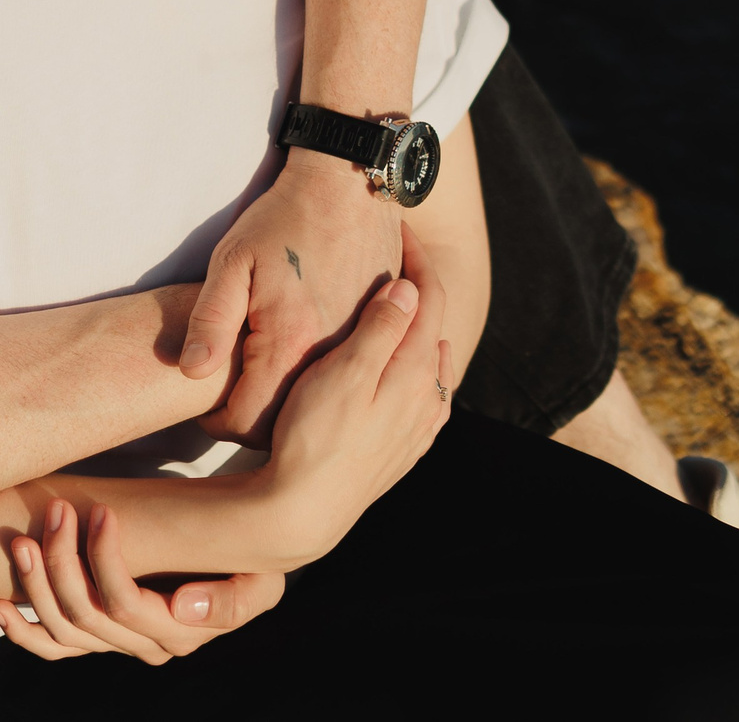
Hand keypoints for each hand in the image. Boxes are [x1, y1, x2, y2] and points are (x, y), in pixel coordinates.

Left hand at [0, 498, 284, 662]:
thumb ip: (233, 600)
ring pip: (63, 630)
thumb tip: (183, 609)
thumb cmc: (248, 556)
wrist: (236, 553)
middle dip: (62, 561)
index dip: (103, 562)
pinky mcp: (97, 634)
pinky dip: (22, 631)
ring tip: (22, 540)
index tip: (98, 512)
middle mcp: (144, 645)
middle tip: (57, 511)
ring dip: (35, 587)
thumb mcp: (260, 578)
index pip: (125, 605)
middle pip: (86, 616)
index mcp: (180, 632)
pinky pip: (53, 647)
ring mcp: (117, 642)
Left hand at [185, 149, 401, 442]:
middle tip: (230, 398)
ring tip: (261, 379)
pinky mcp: (377, 329)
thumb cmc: (283, 217)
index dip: (220, 424)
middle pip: (287, 421)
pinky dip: (320, 378)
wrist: (348, 182)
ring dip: (289, 402)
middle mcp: (332, 353)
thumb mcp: (233, 260)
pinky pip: (345, 373)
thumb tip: (192, 373)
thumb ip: (212, 319)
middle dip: (254, 421)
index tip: (206, 411)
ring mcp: (360, 344)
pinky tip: (299, 355)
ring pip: (319, 401)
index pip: (249, 421)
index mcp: (291, 343)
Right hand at [245, 223, 452, 567]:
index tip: (400, 228)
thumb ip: (380, 329)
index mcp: (414, 372)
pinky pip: (425, 399)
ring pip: (432, 367)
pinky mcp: (401, 452)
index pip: (429, 301)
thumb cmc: (315, 436)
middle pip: (434, 331)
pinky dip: (418, 371)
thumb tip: (409, 289)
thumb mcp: (345, 372)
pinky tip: (403, 374)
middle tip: (401, 258)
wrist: (304, 511)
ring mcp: (416, 429)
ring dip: (420, 332)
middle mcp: (425, 400)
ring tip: (402, 309)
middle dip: (422, 292)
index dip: (418, 259)